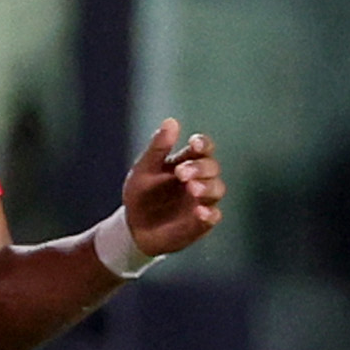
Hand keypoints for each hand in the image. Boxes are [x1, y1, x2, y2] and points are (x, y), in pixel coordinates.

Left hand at [122, 118, 224, 256]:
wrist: (133, 227)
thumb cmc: (141, 194)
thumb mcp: (144, 170)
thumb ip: (158, 148)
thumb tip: (171, 121)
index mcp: (186, 162)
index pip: (203, 148)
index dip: (203, 144)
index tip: (194, 144)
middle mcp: (199, 180)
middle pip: (212, 168)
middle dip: (200, 168)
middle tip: (181, 173)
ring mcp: (202, 201)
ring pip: (217, 189)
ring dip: (207, 187)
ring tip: (192, 188)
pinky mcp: (202, 222)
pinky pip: (213, 217)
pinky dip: (208, 214)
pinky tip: (200, 212)